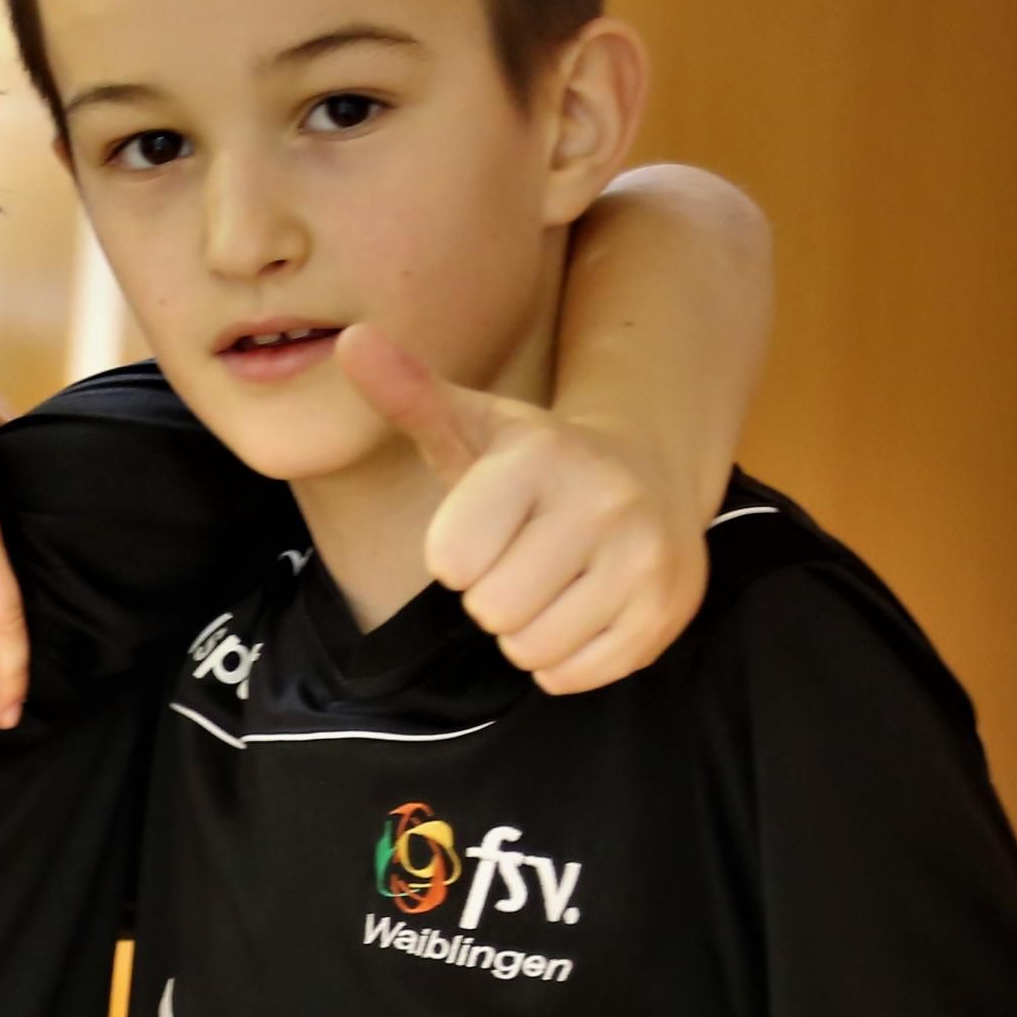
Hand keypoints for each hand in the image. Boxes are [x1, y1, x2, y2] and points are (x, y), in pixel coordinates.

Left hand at [340, 324, 708, 693]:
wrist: (645, 477)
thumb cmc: (529, 465)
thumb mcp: (469, 425)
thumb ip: (407, 392)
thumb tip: (352, 341)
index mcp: (540, 457)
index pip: (451, 561)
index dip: (454, 555)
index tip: (483, 527)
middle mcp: (603, 501)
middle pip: (491, 610)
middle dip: (490, 596)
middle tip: (520, 558)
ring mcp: (643, 558)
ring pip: (532, 649)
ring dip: (525, 631)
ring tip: (551, 582)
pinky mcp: (665, 611)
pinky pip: (573, 676)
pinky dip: (564, 659)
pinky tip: (581, 607)